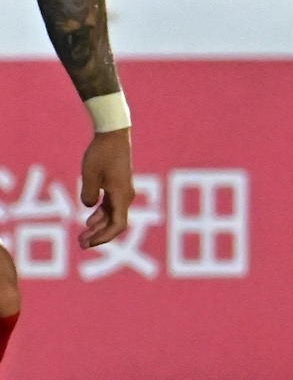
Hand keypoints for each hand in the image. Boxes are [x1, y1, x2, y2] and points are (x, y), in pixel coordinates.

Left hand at [77, 128, 133, 248]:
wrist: (113, 135)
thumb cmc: (102, 154)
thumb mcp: (90, 176)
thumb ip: (88, 195)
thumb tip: (89, 207)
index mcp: (121, 196)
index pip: (117, 225)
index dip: (103, 237)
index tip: (88, 243)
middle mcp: (125, 196)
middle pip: (115, 223)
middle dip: (99, 236)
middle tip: (81, 244)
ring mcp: (122, 192)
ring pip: (113, 216)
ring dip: (98, 227)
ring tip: (82, 235)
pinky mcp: (117, 186)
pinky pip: (111, 206)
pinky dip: (101, 215)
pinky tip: (88, 220)